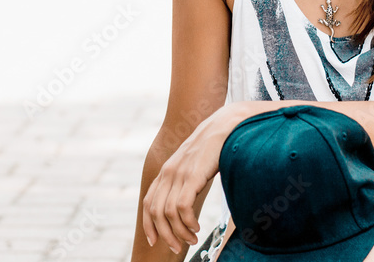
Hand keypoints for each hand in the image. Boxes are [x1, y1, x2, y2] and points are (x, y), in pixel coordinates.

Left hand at [141, 102, 252, 254]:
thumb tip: (185, 202)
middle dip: (165, 235)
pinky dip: (187, 222)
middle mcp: (168, 173)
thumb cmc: (213, 148)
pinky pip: (182, 207)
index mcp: (166, 171)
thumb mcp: (192, 165)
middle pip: (155, 212)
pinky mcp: (193, 175)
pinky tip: (197, 227)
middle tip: (177, 247)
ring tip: (191, 239)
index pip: (148, 202)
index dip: (148, 224)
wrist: (225, 126)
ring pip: (168, 213)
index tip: (154, 241)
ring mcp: (179, 173)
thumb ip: (185, 180)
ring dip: (180, 232)